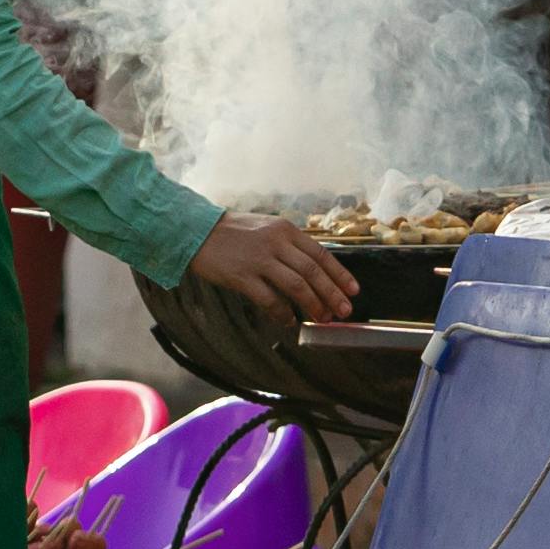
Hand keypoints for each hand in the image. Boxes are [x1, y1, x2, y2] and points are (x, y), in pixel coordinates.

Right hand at [192, 213, 356, 324]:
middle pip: (313, 271)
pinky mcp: (242, 276)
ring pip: (296, 285)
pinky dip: (282, 312)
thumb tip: (314, 270)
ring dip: (312, 304)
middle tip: (343, 312)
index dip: (340, 274)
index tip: (353, 291)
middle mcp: (276, 242)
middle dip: (332, 294)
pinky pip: (269, 299)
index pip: (321, 253)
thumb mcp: (266, 227)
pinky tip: (289, 321)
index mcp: (285, 229)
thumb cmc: (233, 232)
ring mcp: (259, 259)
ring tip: (321, 318)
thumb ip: (288, 245)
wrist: (196, 231)